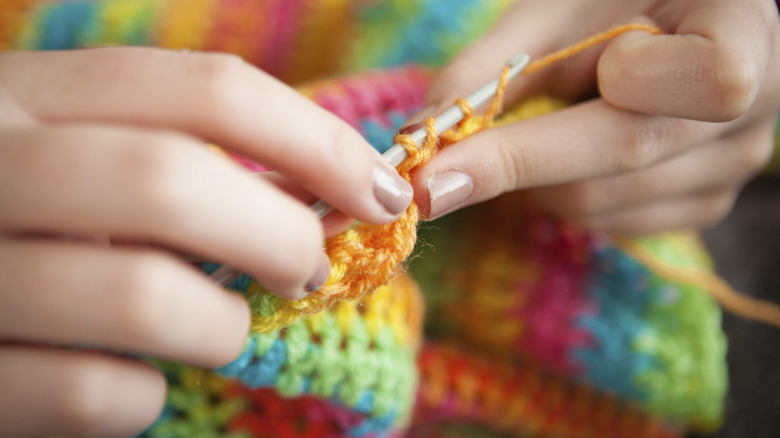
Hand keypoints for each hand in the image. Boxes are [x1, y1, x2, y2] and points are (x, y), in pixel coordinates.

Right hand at [0, 48, 411, 435]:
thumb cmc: (19, 215)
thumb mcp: (75, 153)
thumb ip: (172, 153)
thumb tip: (325, 190)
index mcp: (25, 93)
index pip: (205, 89)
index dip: (316, 140)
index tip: (381, 190)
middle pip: (175, 181)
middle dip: (279, 235)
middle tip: (308, 267)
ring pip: (144, 298)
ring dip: (220, 326)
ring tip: (221, 329)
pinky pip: (94, 395)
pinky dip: (144, 398)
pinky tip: (138, 387)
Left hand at [411, 0, 779, 233]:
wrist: (656, 27)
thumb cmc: (606, 3)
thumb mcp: (553, 12)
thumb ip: (491, 69)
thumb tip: (418, 138)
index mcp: (744, 32)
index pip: (711, 81)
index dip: (626, 81)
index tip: (541, 80)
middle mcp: (758, 111)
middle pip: (629, 155)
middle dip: (517, 161)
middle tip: (430, 180)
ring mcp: (733, 169)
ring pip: (602, 203)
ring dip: (537, 180)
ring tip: (537, 128)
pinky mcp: (702, 207)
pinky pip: (609, 224)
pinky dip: (561, 198)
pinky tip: (567, 156)